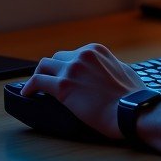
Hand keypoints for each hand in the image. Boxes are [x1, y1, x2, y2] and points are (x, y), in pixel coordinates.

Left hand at [20, 43, 145, 138]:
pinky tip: (27, 94)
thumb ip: (109, 67)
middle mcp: (82, 55)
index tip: (65, 76)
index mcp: (96, 50)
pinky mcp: (63, 87)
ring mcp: (72, 69)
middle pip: (57, 58)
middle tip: (52, 83)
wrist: (133, 110)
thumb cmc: (133, 97)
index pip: (73, 53)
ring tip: (36, 87)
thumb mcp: (124, 70)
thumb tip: (104, 72)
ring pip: (44, 66)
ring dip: (41, 76)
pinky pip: (38, 82)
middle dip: (54, 70)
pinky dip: (30, 87)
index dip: (67, 66)